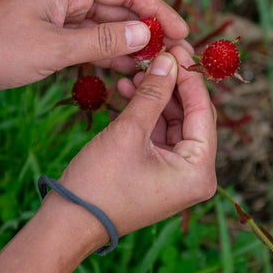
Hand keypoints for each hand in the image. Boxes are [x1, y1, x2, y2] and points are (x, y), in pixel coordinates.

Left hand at [0, 0, 189, 103]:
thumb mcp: (54, 48)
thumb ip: (102, 42)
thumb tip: (145, 36)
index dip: (157, 8)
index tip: (181, 31)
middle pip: (120, 9)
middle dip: (148, 31)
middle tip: (175, 55)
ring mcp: (62, 18)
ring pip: (107, 29)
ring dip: (131, 47)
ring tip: (158, 67)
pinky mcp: (54, 38)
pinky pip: (91, 45)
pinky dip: (109, 57)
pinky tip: (129, 72)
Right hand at [52, 45, 216, 239]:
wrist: (68, 223)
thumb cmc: (99, 183)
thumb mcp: (129, 132)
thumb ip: (153, 93)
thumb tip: (170, 60)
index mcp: (199, 172)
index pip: (203, 112)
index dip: (188, 78)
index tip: (176, 49)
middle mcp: (195, 175)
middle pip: (190, 116)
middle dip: (171, 86)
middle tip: (157, 56)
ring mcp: (177, 175)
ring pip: (173, 123)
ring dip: (155, 97)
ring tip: (136, 72)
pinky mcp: (159, 172)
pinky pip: (159, 135)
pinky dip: (146, 114)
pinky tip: (129, 90)